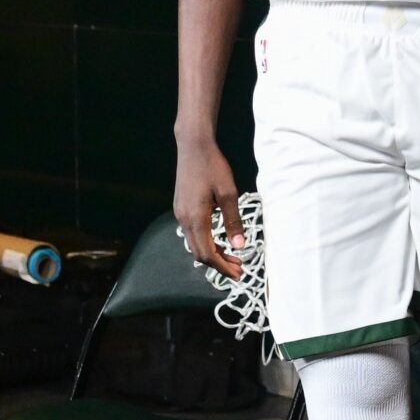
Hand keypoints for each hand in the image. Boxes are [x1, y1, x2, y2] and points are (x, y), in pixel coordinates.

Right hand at [173, 139, 246, 277]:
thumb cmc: (213, 167)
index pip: (207, 253)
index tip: (238, 273)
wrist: (193, 146)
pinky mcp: (180, 207)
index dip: (223, 267)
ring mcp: (180, 213)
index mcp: (196, 218)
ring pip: (194, 243)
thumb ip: (233, 222)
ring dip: (212, 253)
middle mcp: (184, 219)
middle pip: (199, 253)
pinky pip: (192, 233)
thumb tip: (240, 246)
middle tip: (239, 268)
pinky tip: (218, 239)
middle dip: (219, 264)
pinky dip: (205, 242)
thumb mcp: (229, 194)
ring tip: (232, 256)